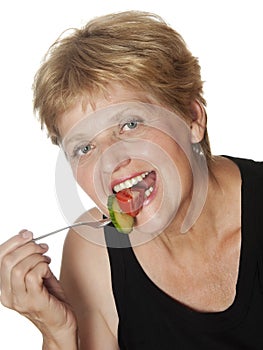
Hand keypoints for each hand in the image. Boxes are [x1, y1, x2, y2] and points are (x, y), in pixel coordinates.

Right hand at [0, 230, 76, 347]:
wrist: (62, 324)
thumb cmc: (51, 300)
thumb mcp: (37, 275)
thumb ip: (30, 259)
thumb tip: (26, 236)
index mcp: (5, 287)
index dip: (13, 241)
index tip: (28, 234)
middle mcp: (8, 295)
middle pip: (7, 260)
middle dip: (28, 247)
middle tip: (42, 248)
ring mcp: (20, 300)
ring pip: (19, 267)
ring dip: (37, 257)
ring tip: (46, 260)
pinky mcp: (35, 302)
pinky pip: (33, 276)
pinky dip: (43, 267)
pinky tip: (48, 271)